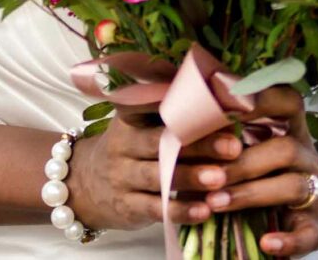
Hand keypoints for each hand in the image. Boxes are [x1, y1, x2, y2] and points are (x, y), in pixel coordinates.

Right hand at [65, 112, 242, 230]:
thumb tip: (223, 107)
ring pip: (158, 177)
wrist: (85, 185)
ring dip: (190, 177)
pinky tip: (205, 211)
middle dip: (197, 144)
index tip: (215, 107)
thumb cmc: (128, 149)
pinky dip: (181, 210)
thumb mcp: (138, 126)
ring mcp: (122, 177)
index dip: (182, 107)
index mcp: (129, 117)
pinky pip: (155, 209)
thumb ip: (170, 117)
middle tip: (232, 146)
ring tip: (220, 178)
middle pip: (160, 142)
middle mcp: (123, 144)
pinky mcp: (126, 206)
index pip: (152, 107)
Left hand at [202, 87, 317, 256]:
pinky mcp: (316, 227)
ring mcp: (315, 190)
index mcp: (293, 129)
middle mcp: (308, 155)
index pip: (287, 103)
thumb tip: (183, 126)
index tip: (224, 106)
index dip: (260, 101)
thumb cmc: (272, 172)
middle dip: (242, 161)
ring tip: (215, 203)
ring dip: (250, 194)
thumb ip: (230, 136)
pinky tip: (267, 242)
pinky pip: (306, 233)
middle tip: (209, 172)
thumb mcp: (258, 147)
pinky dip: (287, 240)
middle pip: (285, 149)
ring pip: (293, 186)